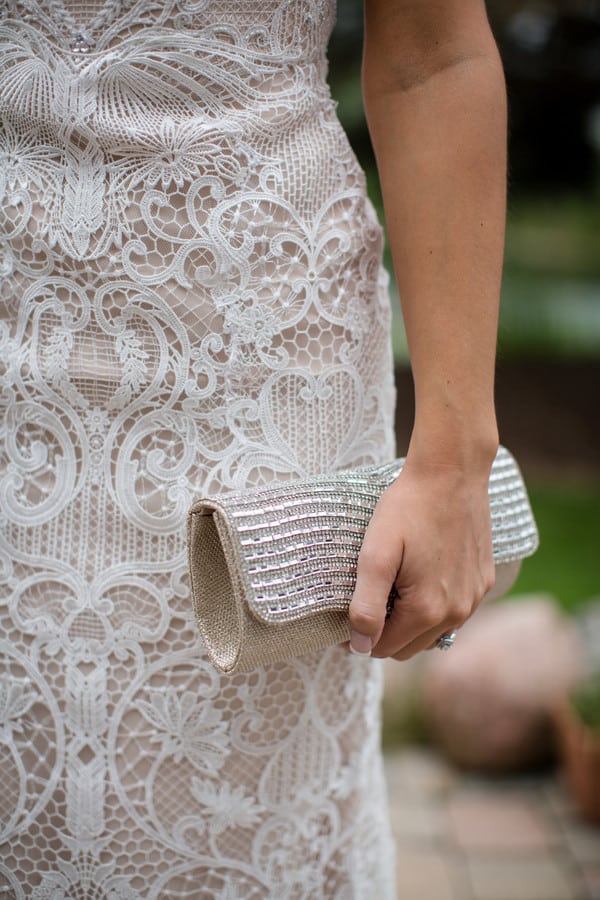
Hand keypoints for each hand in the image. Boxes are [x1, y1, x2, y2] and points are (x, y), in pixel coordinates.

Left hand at [347, 455, 495, 659]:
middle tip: (363, 602)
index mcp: (427, 611)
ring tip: (390, 590)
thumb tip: (359, 648)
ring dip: (408, 623)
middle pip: (408, 647)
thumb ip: (365, 606)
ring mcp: (474, 598)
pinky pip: (454, 612)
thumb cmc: (408, 508)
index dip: (358, 638)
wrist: (452, 472)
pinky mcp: (483, 581)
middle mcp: (457, 613)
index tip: (341, 619)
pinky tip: (419, 578)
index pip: (384, 649)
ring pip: (433, 633)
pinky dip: (433, 607)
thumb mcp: (375, 556)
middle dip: (383, 633)